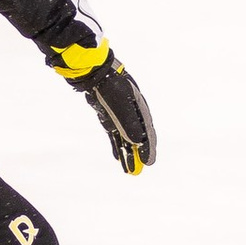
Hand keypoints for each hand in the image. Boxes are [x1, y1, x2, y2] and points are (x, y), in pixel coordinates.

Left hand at [66, 49, 156, 174]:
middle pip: (138, 138)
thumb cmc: (111, 86)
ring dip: (128, 154)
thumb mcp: (122, 105)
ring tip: (128, 170)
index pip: (147, 133)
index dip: (149, 148)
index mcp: (140, 109)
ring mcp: (121, 116)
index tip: (150, 163)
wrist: (95, 73)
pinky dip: (117, 146)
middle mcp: (133, 114)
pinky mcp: (109, 118)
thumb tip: (138, 143)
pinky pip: (115, 136)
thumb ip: (129, 124)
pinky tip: (118, 157)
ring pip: (126, 139)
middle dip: (139, 155)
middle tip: (139, 171)